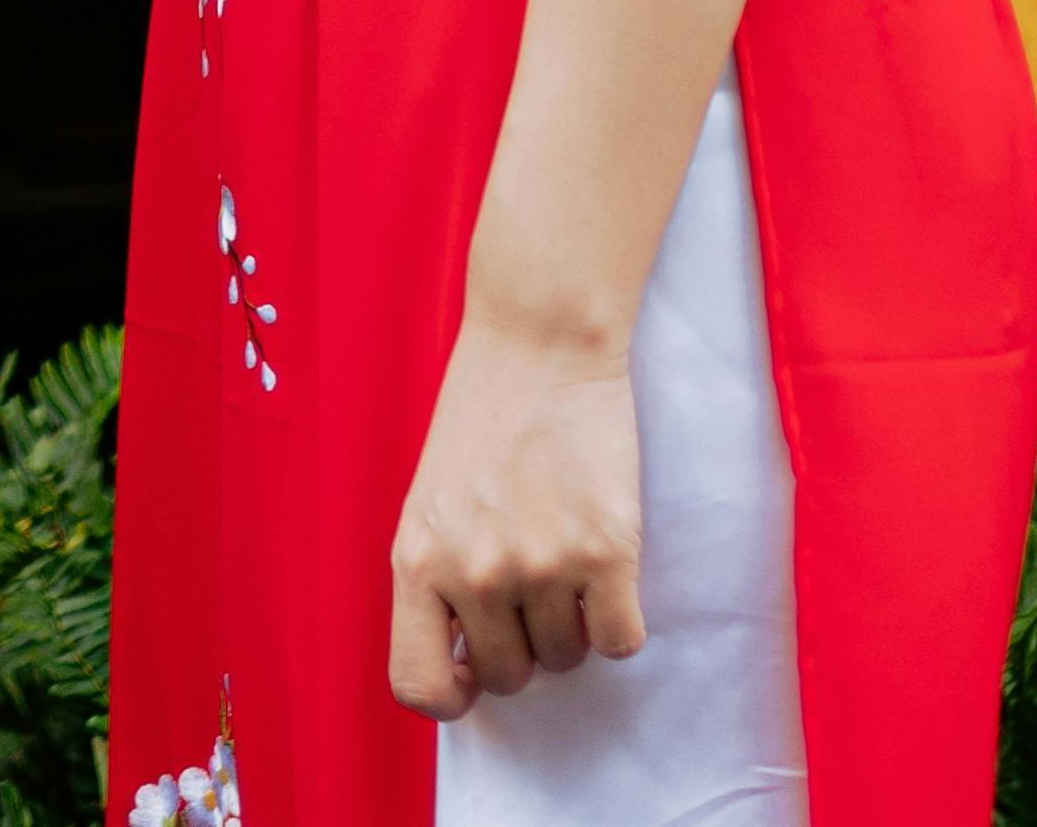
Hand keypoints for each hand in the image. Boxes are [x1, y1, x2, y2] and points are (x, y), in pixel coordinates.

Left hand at [388, 317, 643, 720]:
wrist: (541, 343)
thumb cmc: (483, 417)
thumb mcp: (430, 502)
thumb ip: (437, 579)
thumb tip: (462, 662)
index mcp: (417, 560)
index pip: (418, 684)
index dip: (451, 694)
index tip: (473, 667)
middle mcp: (473, 572)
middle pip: (509, 677)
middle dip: (523, 645)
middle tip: (532, 584)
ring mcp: (540, 565)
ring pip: (568, 659)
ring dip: (572, 623)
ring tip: (566, 554)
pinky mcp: (606, 552)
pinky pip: (618, 642)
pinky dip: (617, 619)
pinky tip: (607, 570)